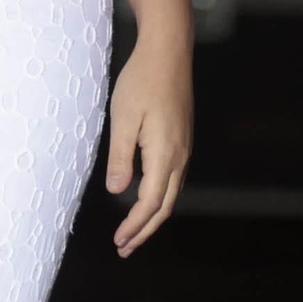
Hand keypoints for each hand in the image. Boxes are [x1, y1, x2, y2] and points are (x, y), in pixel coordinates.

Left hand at [106, 34, 191, 255]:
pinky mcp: (182, 140)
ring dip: (151, 216)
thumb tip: (118, 192)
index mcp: (164, 154)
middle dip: (144, 231)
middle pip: (165, 206)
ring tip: (132, 232)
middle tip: (124, 249)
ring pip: (171, 194)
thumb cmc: (142, 81)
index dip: (134, 226)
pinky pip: (173, 179)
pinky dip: (158, 197)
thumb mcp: (123, 119)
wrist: (169, 52)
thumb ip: (121, 158)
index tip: (118, 242)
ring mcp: (184, 148)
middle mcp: (179, 156)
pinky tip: (145, 199)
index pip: (150, 203)